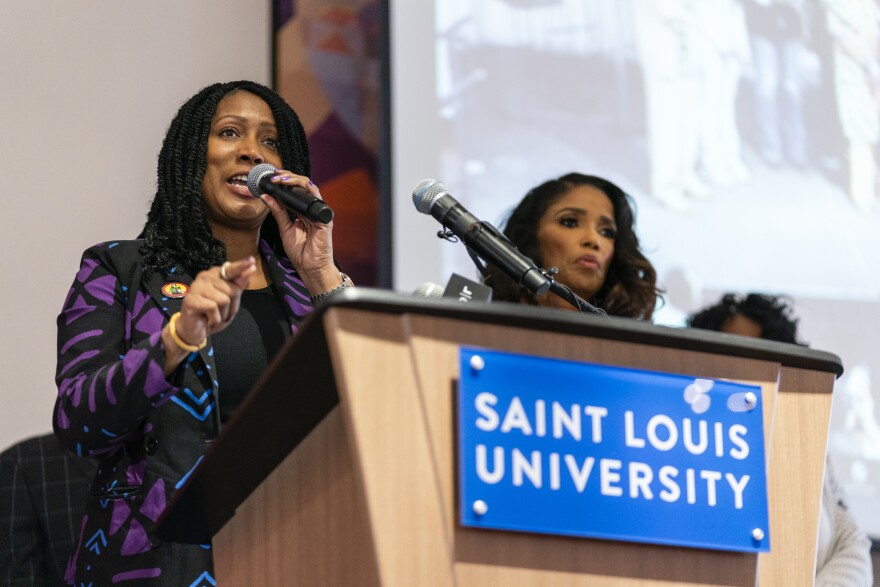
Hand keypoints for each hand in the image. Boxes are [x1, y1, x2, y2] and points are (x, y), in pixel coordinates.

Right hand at [174, 257, 257, 344]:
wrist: (195, 330)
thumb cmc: (214, 314)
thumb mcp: (231, 300)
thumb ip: (239, 284)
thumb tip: (252, 267)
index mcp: (216, 274)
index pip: (231, 269)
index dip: (241, 266)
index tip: (252, 260)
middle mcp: (205, 276)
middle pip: (233, 290)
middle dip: (232, 307)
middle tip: (221, 313)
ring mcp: (197, 287)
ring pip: (224, 300)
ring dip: (223, 314)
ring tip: (214, 316)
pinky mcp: (191, 299)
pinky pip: (213, 308)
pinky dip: (214, 319)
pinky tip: (207, 319)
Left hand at [260, 170, 340, 293]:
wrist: (310, 267)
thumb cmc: (300, 252)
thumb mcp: (285, 228)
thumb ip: (278, 212)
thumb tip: (266, 196)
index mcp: (303, 212)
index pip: (294, 191)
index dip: (284, 182)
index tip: (270, 178)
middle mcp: (312, 209)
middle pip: (302, 185)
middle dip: (287, 177)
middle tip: (273, 176)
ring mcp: (319, 212)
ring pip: (309, 187)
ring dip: (293, 180)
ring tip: (280, 179)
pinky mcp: (324, 217)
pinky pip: (316, 197)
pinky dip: (304, 189)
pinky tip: (294, 186)